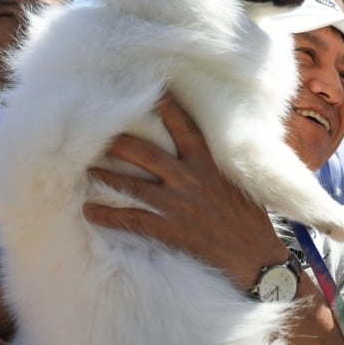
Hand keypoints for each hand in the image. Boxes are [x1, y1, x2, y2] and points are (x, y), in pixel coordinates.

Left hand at [83, 91, 284, 287]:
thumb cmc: (250, 220)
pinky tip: (89, 212)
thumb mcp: (238, 183)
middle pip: (147, 153)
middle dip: (119, 141)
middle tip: (95, 132)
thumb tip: (204, 149)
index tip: (149, 88)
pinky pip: (132, 219)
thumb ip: (217, 166)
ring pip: (133, 184)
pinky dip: (108, 216)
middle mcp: (191, 179)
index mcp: (209, 164)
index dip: (165, 107)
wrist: (257, 257)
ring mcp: (179, 205)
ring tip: (86, 169)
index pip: (184, 127)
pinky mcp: (171, 230)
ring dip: (106, 176)